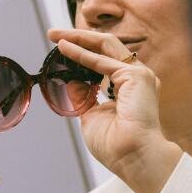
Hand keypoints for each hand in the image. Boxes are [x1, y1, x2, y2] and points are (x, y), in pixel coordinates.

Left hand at [48, 29, 181, 192]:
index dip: (82, 53)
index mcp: (129, 89)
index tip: (61, 50)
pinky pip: (102, 58)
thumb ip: (84, 97)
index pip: (104, 61)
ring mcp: (139, 75)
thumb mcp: (91, 116)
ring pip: (105, 45)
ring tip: (55, 35)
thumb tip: (73, 82)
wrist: (133, 158)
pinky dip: (81, 52)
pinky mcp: (136, 75)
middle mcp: (136, 78)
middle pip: (105, 48)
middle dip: (78, 38)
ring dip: (78, 38)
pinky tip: (64, 48)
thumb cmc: (117, 147)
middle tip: (53, 34)